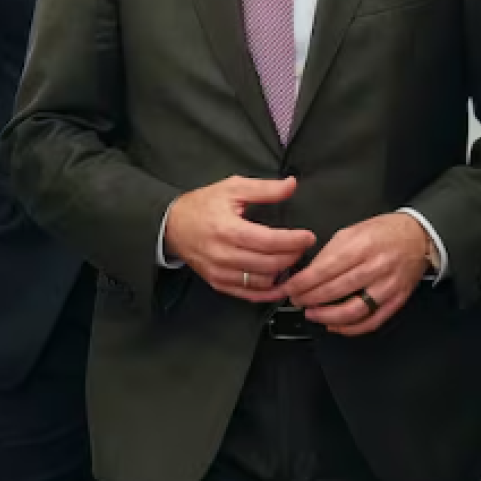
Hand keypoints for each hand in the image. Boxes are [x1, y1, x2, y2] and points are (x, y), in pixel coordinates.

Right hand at [163, 177, 316, 302]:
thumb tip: (291, 185)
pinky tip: (280, 283)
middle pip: (269, 263)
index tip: (308, 237)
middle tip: (302, 247)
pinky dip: (269, 292)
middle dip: (292, 256)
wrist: (171, 225)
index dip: (293, 241)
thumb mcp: (231, 188)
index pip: (269, 241)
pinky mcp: (218, 283)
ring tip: (292, 261)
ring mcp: (220, 272)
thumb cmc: (202, 205)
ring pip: (263, 281)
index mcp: (227, 229)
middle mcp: (223, 254)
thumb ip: (264, 189)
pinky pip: (250, 295)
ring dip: (283, 274)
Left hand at [282, 212, 428, 335]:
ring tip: (312, 313)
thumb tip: (307, 273)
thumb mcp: (351, 232)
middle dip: (311, 298)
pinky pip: (373, 320)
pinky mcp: (397, 300)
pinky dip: (351, 328)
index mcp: (361, 246)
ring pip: (354, 309)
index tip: (289, 288)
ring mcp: (388, 286)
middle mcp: (376, 267)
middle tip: (296, 301)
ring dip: (328, 316)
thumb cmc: (383, 232)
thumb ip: (329, 253)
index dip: (303, 282)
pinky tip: (335, 325)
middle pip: (337, 290)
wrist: (418, 237)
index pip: (325, 269)